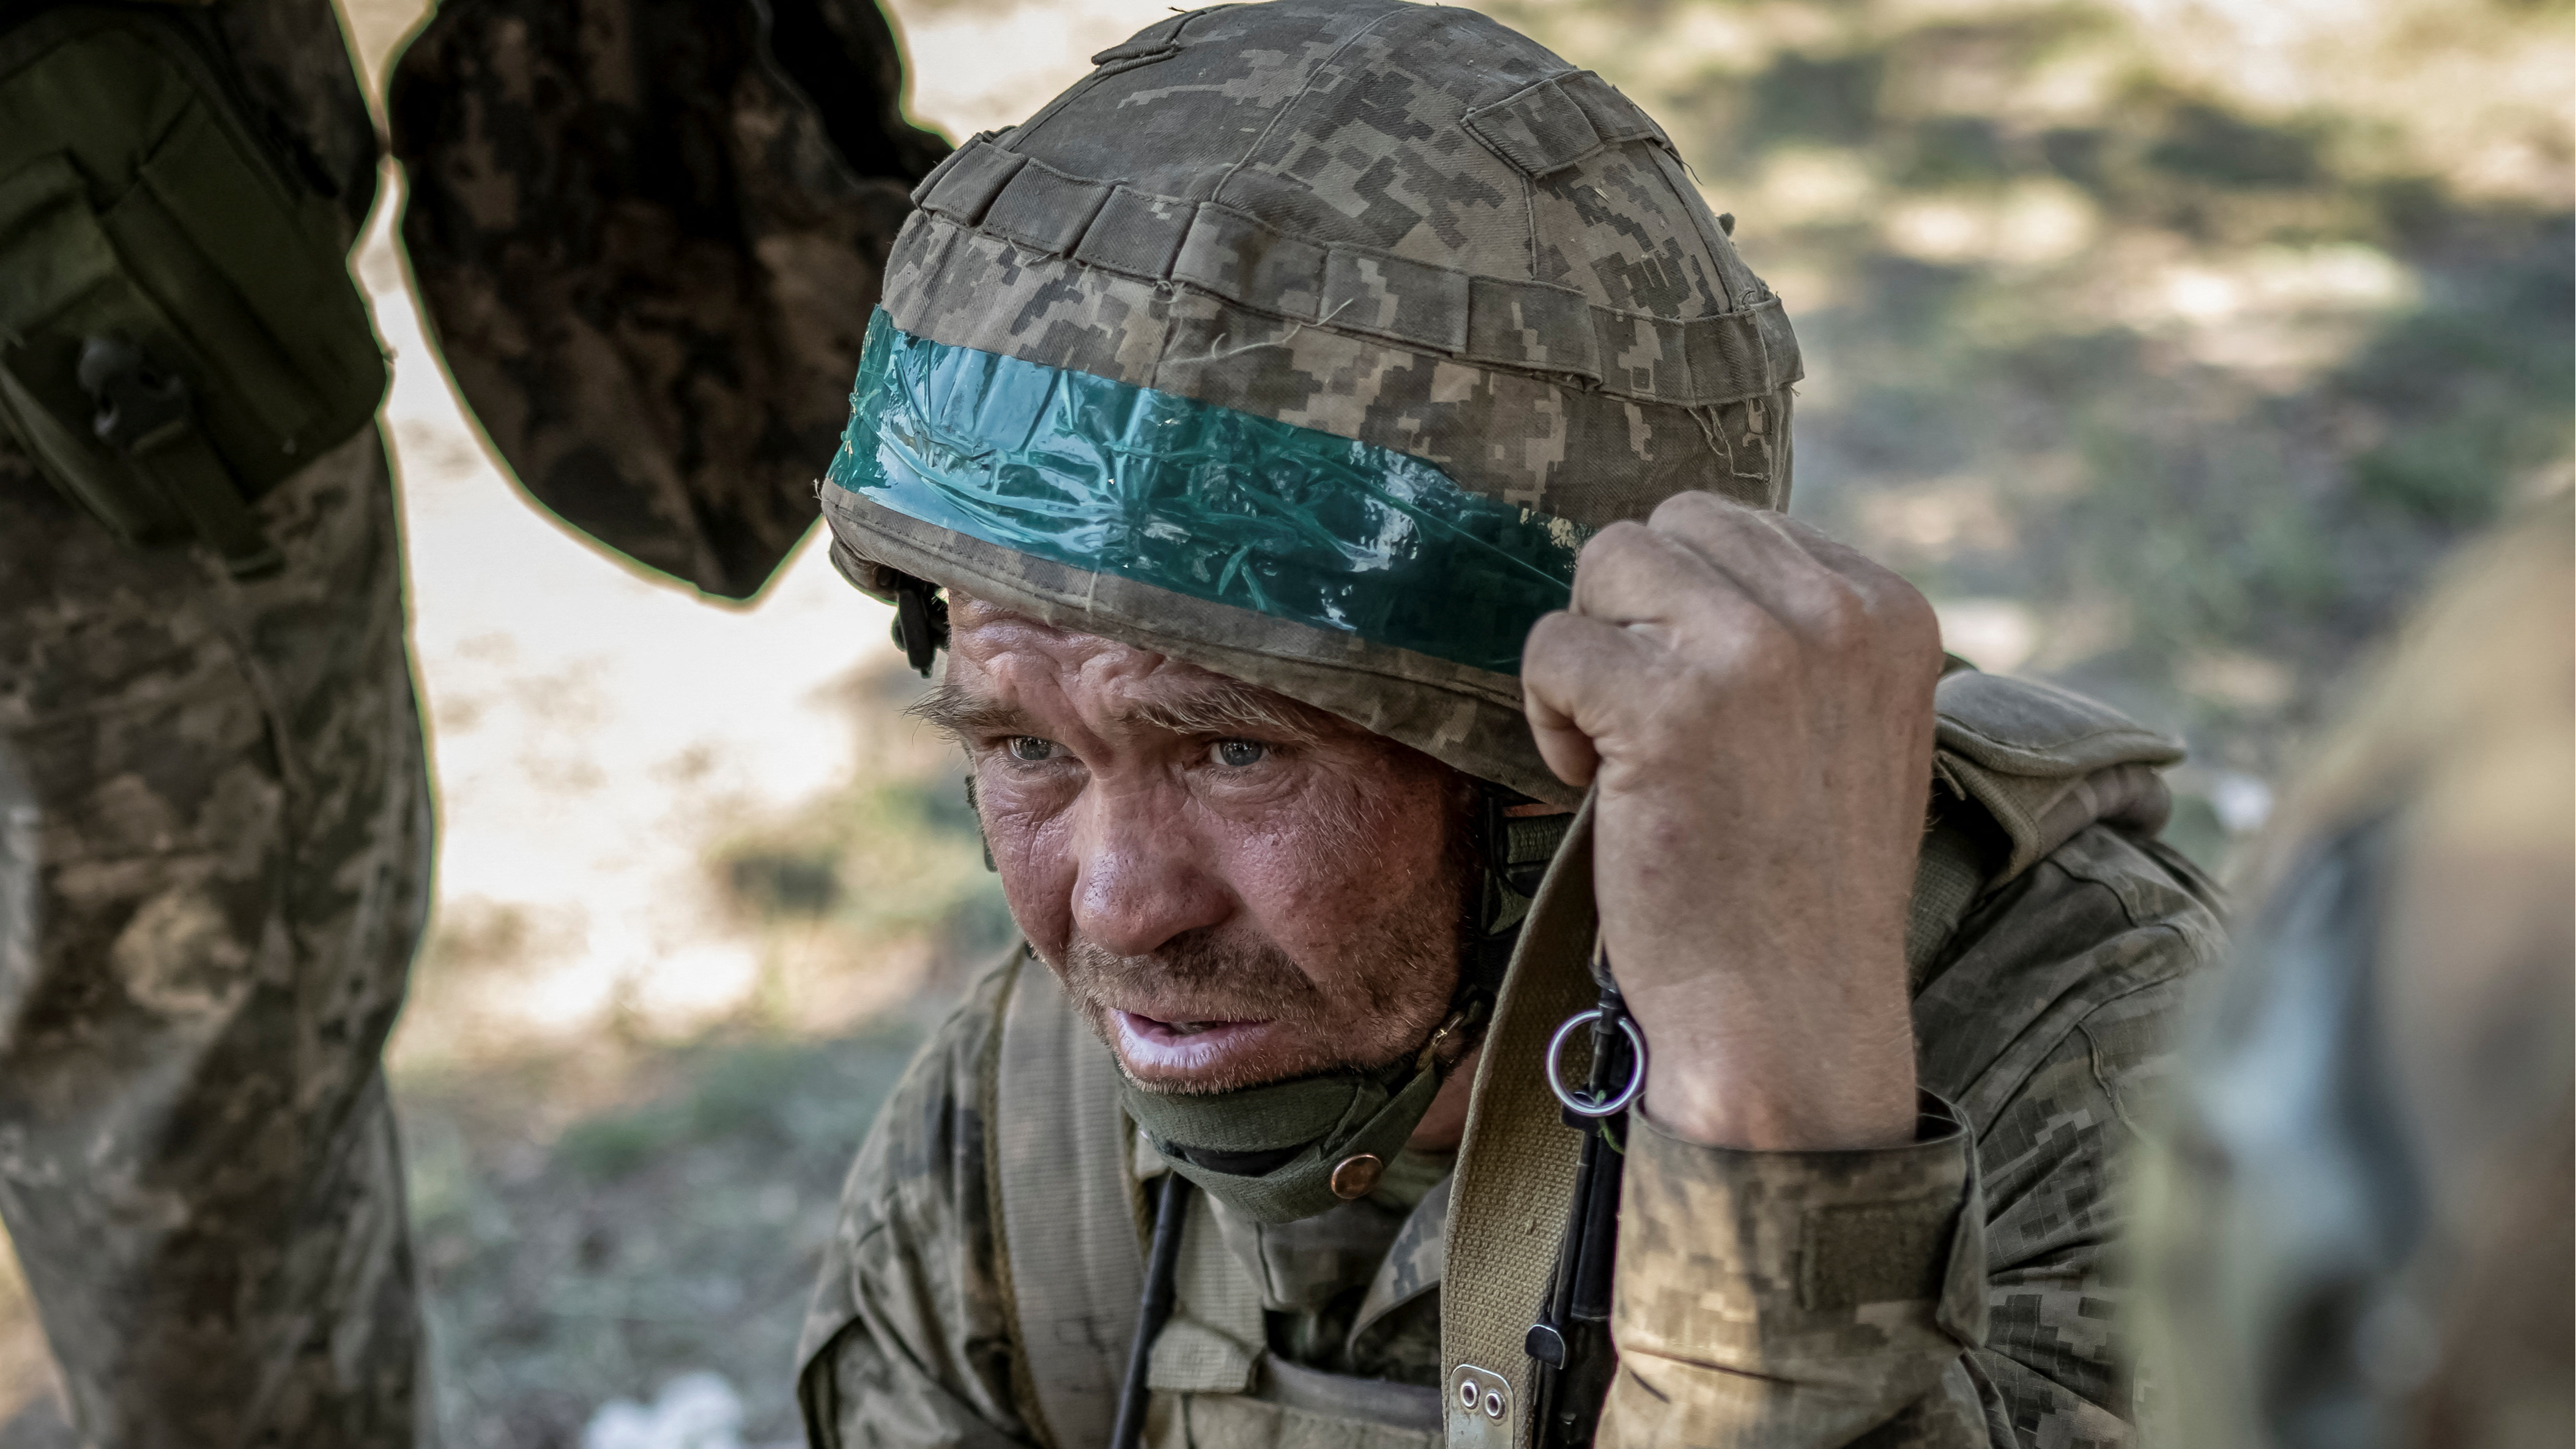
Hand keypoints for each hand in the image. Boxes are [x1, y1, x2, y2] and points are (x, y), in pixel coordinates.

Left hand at [1523, 493, 1941, 1149]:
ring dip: (1589, 657)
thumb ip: (1796, 635)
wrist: (1792, 1020)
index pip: (1736, 524)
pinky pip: (1554, 645)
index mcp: (1889, 610)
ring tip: (1624, 751)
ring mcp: (1755, 653)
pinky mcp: (1669, 706)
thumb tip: (1684, 562)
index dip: (1685, 613)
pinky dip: (1549, 715)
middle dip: (1630, 617)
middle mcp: (1836, 614)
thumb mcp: (1846, 729)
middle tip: (1647, 725)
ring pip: (1605, 564)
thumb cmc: (1797, 889)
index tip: (1704, 715)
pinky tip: (1600, 786)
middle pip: (1666, 528)